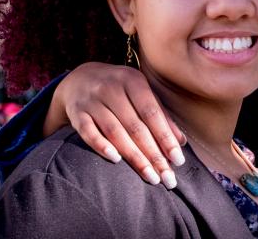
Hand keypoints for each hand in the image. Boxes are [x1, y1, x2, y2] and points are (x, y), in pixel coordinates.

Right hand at [48, 62, 185, 187]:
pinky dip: (101, 146)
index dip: (166, 137)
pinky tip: (116, 160)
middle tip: (167, 177)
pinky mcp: (76, 113)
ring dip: (134, 157)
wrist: (80, 79)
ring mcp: (91, 101)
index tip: (178, 160)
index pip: (152, 113)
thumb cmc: (120, 90)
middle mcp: (111, 89)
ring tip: (150, 176)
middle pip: (135, 126)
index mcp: (133, 81)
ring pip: (114, 132)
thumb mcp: (141, 93)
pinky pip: (88, 132)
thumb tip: (180, 142)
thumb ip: (160, 115)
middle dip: (154, 154)